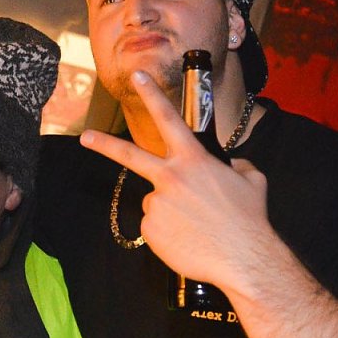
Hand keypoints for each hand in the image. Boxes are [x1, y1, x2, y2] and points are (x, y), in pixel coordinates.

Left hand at [80, 70, 274, 292]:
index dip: (152, 95)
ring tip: (197, 225)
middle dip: (103, 144)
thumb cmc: (249, 219)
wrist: (243, 259)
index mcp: (193, 160)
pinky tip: (189, 238)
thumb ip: (237, 165)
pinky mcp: (150, 231)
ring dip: (171, 209)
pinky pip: (156, 226)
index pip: (168, 119)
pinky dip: (169, 232)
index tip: (137, 77)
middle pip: (129, 155)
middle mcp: (169, 178)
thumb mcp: (252, 180)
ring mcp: (156, 206)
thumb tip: (232, 166)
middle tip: (85, 137)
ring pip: (156, 201)